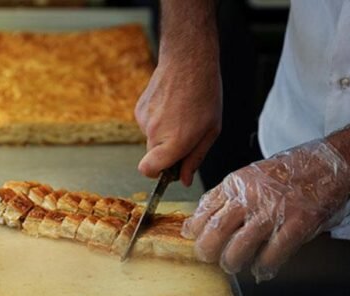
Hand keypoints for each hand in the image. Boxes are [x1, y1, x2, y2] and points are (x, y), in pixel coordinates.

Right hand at [135, 59, 221, 186]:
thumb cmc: (204, 94)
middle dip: (167, 152)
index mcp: (174, 142)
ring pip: (151, 139)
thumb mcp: (211, 130)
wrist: (188, 61)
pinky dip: (158, 120)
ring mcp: (144, 120)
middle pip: (153, 156)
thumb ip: (195, 158)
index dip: (157, 174)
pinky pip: (147, 124)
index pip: (148, 170)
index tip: (169, 168)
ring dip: (164, 133)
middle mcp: (155, 133)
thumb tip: (184, 180)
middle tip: (186, 134)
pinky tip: (171, 105)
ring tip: (181, 114)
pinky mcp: (139, 109)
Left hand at [182, 141, 349, 281]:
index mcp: (236, 183)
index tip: (191, 238)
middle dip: (206, 250)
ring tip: (232, 265)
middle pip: (215, 232)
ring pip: (238, 248)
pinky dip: (263, 267)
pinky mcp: (295, 225)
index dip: (194, 228)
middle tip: (207, 257)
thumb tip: (200, 218)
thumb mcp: (250, 175)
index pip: (204, 209)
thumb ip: (227, 195)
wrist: (328, 164)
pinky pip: (271, 255)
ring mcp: (273, 212)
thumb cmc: (289, 171)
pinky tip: (261, 269)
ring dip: (232, 262)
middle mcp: (250, 197)